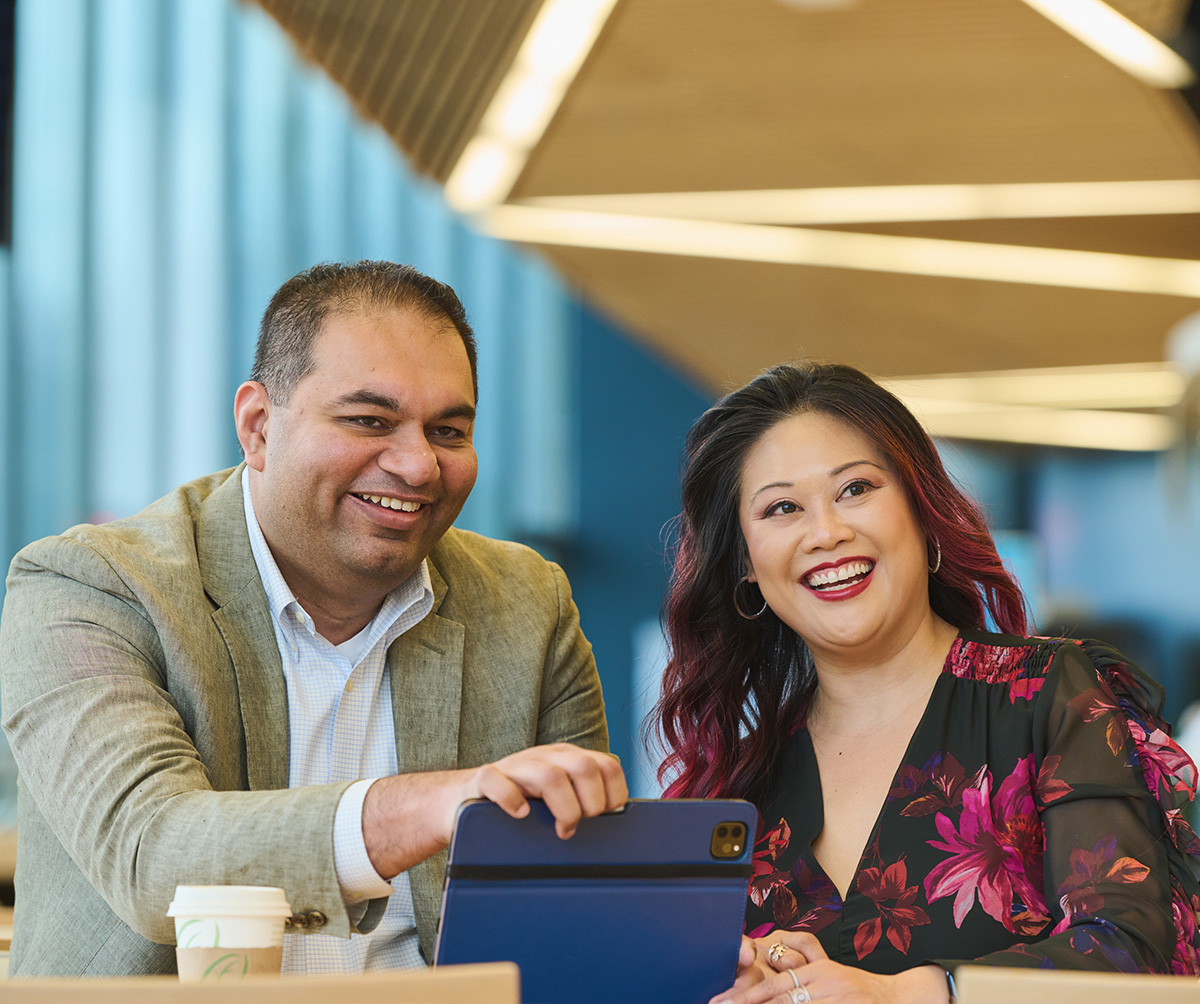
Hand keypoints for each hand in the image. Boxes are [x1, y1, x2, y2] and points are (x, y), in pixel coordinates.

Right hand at [455, 742, 627, 838]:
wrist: (463, 799)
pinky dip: (511, 799)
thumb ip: (583, 802)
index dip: (614, 794)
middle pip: (583, 767)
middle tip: (579, 826)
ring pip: (549, 775)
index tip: (606, 818)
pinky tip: (521, 815)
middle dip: (590, 803)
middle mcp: (544, 756)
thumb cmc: (519, 804)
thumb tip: (619, 827)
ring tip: (560, 831)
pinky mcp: (484, 778)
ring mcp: (514, 765)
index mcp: (566, 758)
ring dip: (563, 808)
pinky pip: (497, 781)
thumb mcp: (556, 798)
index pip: (607, 765)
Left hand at [710, 931, 946, 1003]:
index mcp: (819, 971)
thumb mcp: (829, 973)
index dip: (748, 996)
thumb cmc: (858, 988)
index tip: (723, 1001)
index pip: (776, 985)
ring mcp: (839, 1000)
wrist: (899, 997)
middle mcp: (828, 985)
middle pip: (782, 1000)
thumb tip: (769, 970)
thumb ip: (800, 976)